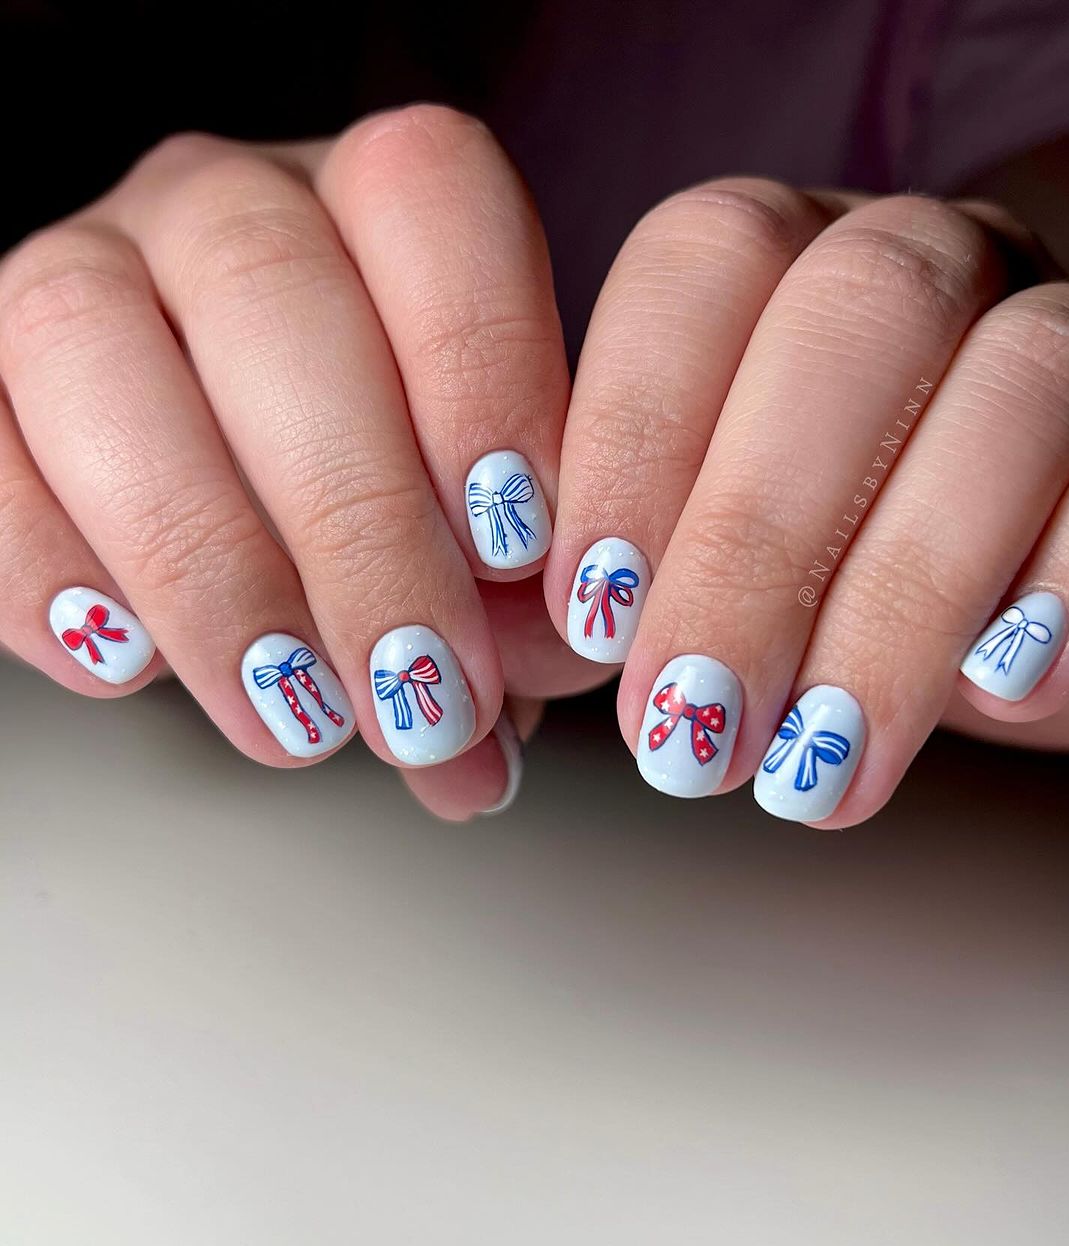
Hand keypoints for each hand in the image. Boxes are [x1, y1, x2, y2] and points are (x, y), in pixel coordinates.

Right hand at [0, 107, 591, 817]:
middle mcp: (222, 208)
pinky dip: (45, 569)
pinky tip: (130, 665)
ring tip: (291, 713)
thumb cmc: (388, 508)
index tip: (519, 547)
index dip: (482, 365)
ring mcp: (82, 273)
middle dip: (357, 523)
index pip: (425, 191)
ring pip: (90, 346)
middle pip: (269, 291)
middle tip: (417, 690)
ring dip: (205, 560)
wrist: (225, 503)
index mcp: (375, 204)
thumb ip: (512, 603)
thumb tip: (502, 729)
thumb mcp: (481, 537)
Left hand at [545, 179, 1068, 824]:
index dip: (634, 435)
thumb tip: (524, 656)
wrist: (996, 605)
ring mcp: (1057, 329)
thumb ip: (620, 581)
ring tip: (814, 765)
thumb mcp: (692, 571)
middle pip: (848, 322)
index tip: (590, 615)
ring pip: (1014, 386)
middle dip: (755, 544)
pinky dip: (1060, 587)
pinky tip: (991, 694)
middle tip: (691, 727)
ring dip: (896, 597)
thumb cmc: (810, 585)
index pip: (700, 265)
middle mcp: (921, 266)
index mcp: (780, 263)